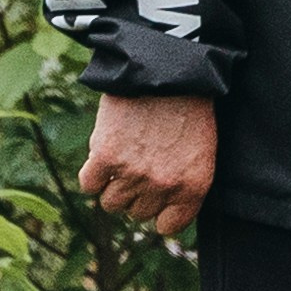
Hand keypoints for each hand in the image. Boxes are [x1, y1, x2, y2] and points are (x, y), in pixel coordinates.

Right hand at [79, 93, 216, 238]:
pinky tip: (103, 153)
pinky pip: (89, 184)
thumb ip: (182, 181)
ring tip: (122, 156)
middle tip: (139, 162)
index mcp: (193, 186)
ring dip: (113, 184)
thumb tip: (159, 209)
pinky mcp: (106, 157)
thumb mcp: (201, 148)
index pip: (167, 226)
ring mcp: (134, 173)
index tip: (154, 195)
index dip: (158, 210)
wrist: (166, 65)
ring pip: (111, 203)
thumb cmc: (188, 103)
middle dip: (136, 192)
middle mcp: (164, 185)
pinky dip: (92, 172)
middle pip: (137, 213)